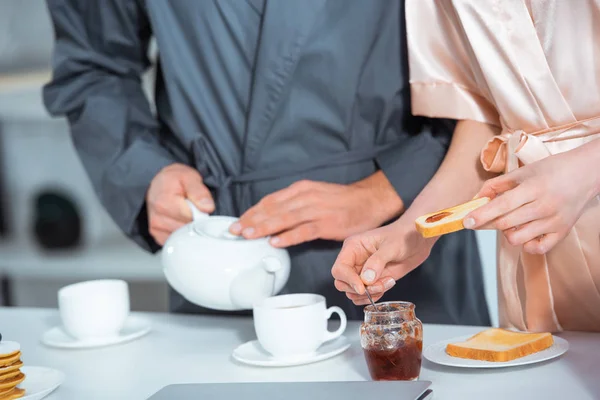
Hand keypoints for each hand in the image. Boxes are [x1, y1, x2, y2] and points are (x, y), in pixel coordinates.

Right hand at [146, 163, 214, 244]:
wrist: (158, 183)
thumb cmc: (173, 180)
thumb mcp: (189, 177)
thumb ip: (199, 192)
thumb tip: (207, 207)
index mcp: (164, 203)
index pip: (191, 218)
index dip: (201, 214)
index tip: (201, 207)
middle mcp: (157, 218)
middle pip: (188, 230)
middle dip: (196, 221)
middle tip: (194, 209)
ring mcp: (156, 229)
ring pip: (183, 237)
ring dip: (189, 228)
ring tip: (186, 214)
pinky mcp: (158, 236)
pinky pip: (176, 241)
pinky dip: (182, 234)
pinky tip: (181, 221)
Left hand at [229, 173, 402, 247]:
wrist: (370, 200)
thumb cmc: (341, 201)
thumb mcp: (314, 195)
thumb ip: (294, 204)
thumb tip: (272, 218)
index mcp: (300, 190)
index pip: (270, 201)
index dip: (252, 212)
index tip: (237, 222)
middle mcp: (305, 197)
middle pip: (272, 209)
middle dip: (251, 220)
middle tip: (234, 231)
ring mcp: (316, 210)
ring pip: (284, 219)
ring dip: (263, 227)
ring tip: (247, 235)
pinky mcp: (327, 224)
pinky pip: (304, 231)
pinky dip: (288, 236)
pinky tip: (275, 242)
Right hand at [331, 219, 435, 304]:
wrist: (416, 240)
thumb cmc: (403, 236)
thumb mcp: (391, 246)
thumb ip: (378, 261)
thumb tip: (366, 279)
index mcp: (353, 247)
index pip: (339, 269)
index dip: (348, 280)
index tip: (362, 288)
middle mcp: (354, 260)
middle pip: (342, 283)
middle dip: (360, 289)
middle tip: (377, 286)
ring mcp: (362, 272)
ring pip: (353, 292)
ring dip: (369, 294)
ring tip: (385, 283)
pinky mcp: (371, 280)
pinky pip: (365, 295)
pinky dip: (375, 295)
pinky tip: (387, 284)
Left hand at [464, 143, 599, 253]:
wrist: (586, 173)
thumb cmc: (552, 170)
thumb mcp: (522, 171)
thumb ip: (496, 185)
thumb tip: (475, 199)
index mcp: (533, 188)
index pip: (502, 206)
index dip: (481, 215)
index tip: (466, 222)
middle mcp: (545, 207)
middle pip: (506, 224)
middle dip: (488, 223)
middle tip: (483, 218)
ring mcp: (554, 222)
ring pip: (518, 239)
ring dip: (506, 232)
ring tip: (511, 221)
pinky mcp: (562, 232)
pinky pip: (537, 249)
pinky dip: (525, 244)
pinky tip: (524, 231)